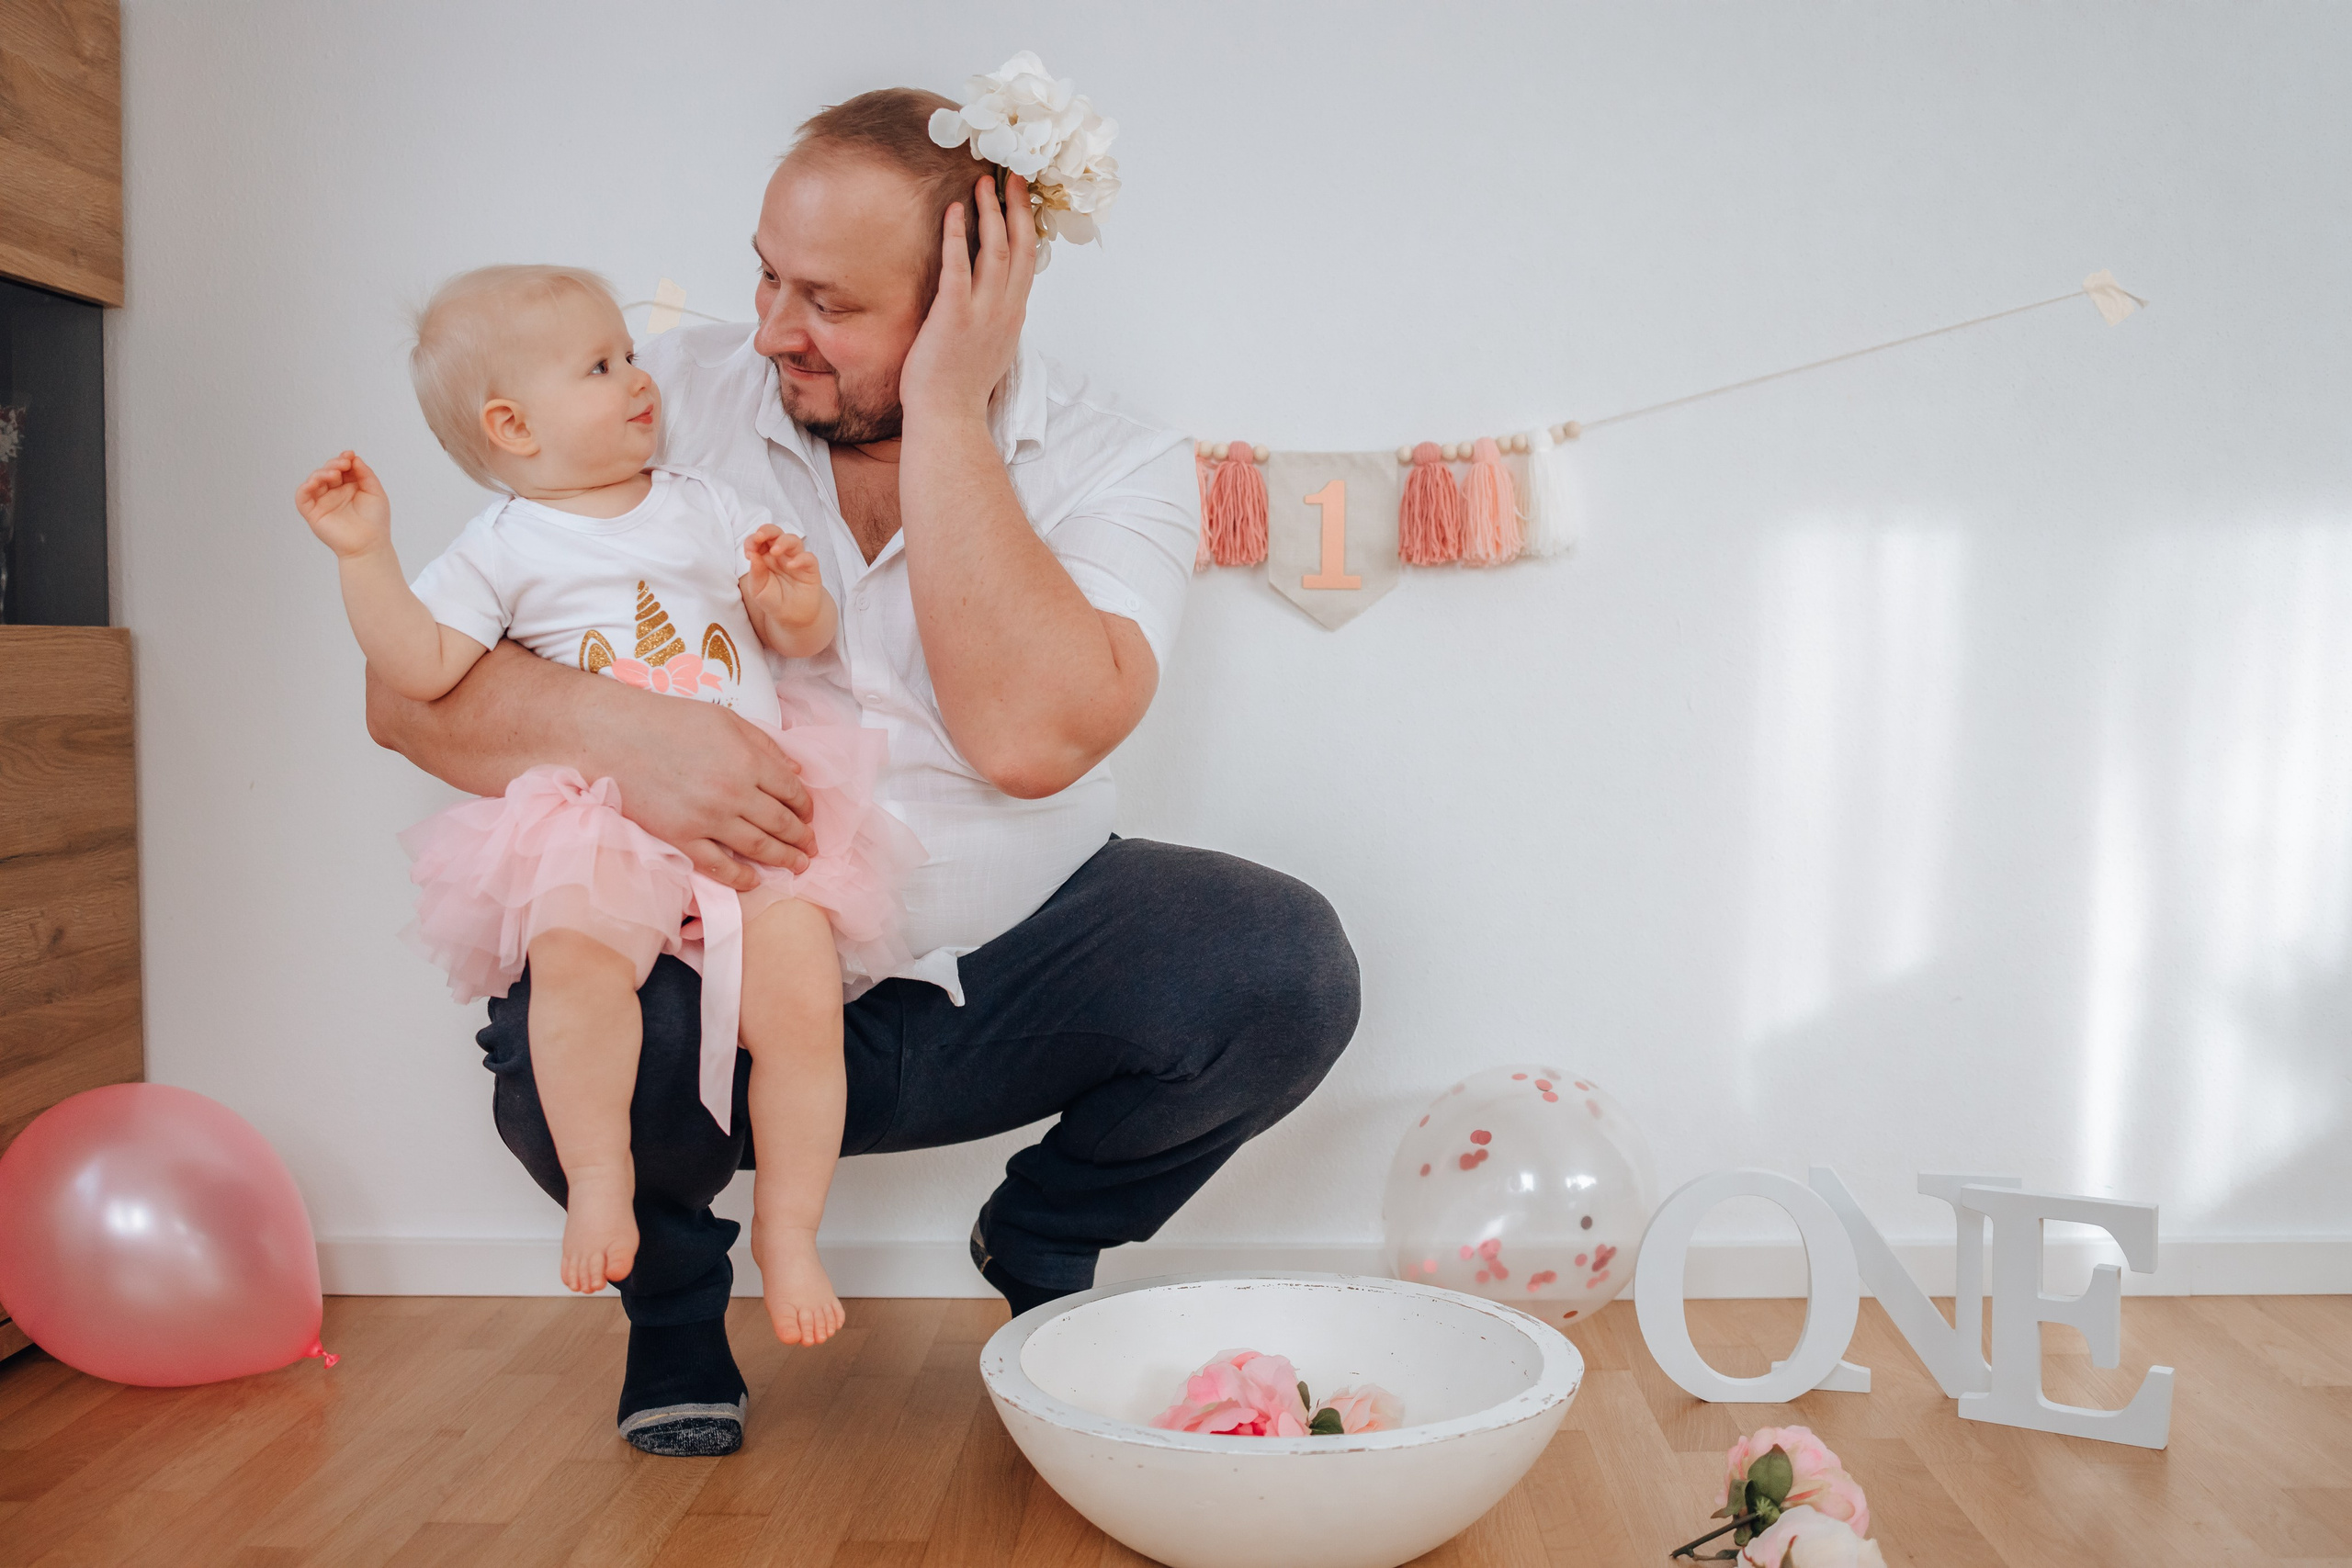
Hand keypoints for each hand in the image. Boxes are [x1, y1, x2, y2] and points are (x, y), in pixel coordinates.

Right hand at [296, 451, 391, 558]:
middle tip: (344, 464)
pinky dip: (305, 487)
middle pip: (327, 471)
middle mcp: (335, 493)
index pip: (342, 468)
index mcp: (349, 487)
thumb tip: (354, 458)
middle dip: (334, 464)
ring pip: (314, 481)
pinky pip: (302, 497)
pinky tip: (314, 482)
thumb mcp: (375, 492)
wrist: (369, 544)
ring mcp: (323, 502)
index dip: (344, 459)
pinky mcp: (312, 513)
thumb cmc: (375, 521)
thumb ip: (365, 474)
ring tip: (334, 473)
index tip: (350, 455)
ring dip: (321, 473)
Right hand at [599, 680, 815, 886]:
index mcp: (748, 760)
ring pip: (758, 848)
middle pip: (781, 823)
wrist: (613, 736)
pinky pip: (718, 866)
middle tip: (812, 848)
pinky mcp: (680, 838)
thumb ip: (764, 745)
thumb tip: (796, 771)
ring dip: (783, 860)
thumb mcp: (725, 720)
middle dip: (802, 838)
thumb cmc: (669, 720)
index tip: (809, 816)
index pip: (792, 791)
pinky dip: (741, 878)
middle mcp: (734, 793)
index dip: (806, 807)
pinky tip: (754, 881)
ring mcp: (707, 819)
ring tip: (798, 867)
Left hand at [743, 525, 823, 614]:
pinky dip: (800, 559)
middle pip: (776, 532)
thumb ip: (755, 573)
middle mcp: (781, 554)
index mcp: (765, 556)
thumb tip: (753, 555)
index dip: (752, 541)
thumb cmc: (774, 600)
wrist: (793, 617)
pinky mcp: (810, 569)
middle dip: (767, 530)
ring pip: (793, 540)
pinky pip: (809, 558)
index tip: (748, 552)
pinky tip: (791, 566)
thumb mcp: (758, 590)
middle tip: (760, 536)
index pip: (759, 540)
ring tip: (775, 551)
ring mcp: (796, 559)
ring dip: (783, 541)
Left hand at [898, 173, 1035, 425]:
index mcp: (1013, 316)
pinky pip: (959, 267)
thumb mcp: (989, 347)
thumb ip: (995, 318)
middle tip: (1012, 175)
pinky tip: (954, 211)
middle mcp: (1004, 311)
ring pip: (996, 251)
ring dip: (991, 213)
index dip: (1027, 225)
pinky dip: (959, 236)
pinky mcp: (954, 317)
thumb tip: (993, 299)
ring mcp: (982, 314)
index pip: (1028, 261)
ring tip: (983, 183)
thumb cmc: (960, 387)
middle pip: (1020, 248)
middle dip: (1017, 208)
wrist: (948, 418)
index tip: (1022, 198)